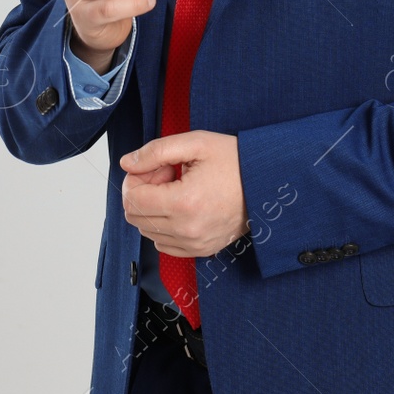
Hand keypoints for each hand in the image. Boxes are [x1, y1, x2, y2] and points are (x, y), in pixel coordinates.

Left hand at [120, 131, 248, 256]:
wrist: (266, 183)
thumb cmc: (235, 161)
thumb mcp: (195, 143)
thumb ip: (155, 151)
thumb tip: (127, 164)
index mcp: (184, 203)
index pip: (132, 199)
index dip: (136, 178)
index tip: (156, 167)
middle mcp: (187, 230)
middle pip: (135, 217)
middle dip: (143, 192)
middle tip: (166, 175)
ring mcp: (195, 244)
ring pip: (147, 231)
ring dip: (154, 209)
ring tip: (177, 189)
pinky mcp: (201, 250)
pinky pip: (164, 244)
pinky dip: (164, 226)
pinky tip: (183, 206)